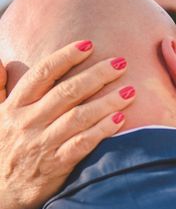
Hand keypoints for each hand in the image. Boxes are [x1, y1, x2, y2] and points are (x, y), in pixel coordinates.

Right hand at [0, 40, 135, 208]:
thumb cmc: (4, 150)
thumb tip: (2, 61)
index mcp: (15, 106)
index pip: (42, 74)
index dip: (65, 57)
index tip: (88, 44)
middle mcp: (29, 122)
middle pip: (67, 92)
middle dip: (96, 75)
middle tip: (121, 62)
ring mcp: (43, 143)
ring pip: (78, 116)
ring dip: (106, 101)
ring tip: (130, 90)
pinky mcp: (57, 165)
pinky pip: (83, 144)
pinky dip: (102, 131)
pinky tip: (121, 119)